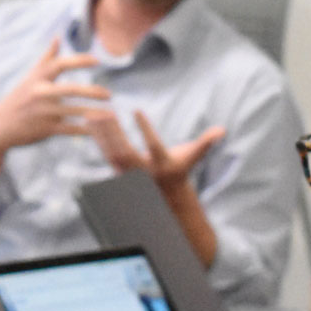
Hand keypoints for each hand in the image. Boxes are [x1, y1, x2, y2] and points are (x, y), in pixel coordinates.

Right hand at [0, 38, 110, 152]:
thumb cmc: (19, 99)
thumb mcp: (30, 77)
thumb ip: (47, 58)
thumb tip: (58, 36)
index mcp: (38, 78)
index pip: (60, 64)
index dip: (79, 60)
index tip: (97, 61)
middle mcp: (40, 93)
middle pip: (71, 89)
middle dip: (92, 92)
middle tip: (109, 95)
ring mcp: (43, 112)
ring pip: (74, 112)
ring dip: (94, 114)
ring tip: (110, 115)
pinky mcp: (45, 129)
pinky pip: (70, 129)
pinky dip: (84, 130)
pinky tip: (97, 130)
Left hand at [90, 109, 224, 201]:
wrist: (167, 200)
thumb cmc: (180, 170)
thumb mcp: (193, 157)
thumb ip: (205, 143)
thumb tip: (222, 130)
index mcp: (163, 163)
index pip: (153, 144)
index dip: (145, 128)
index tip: (137, 110)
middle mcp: (144, 171)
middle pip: (126, 151)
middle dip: (114, 133)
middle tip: (106, 111)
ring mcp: (129, 173)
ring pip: (111, 152)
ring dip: (101, 134)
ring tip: (92, 113)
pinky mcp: (118, 171)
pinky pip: (105, 153)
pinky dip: (97, 138)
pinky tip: (89, 123)